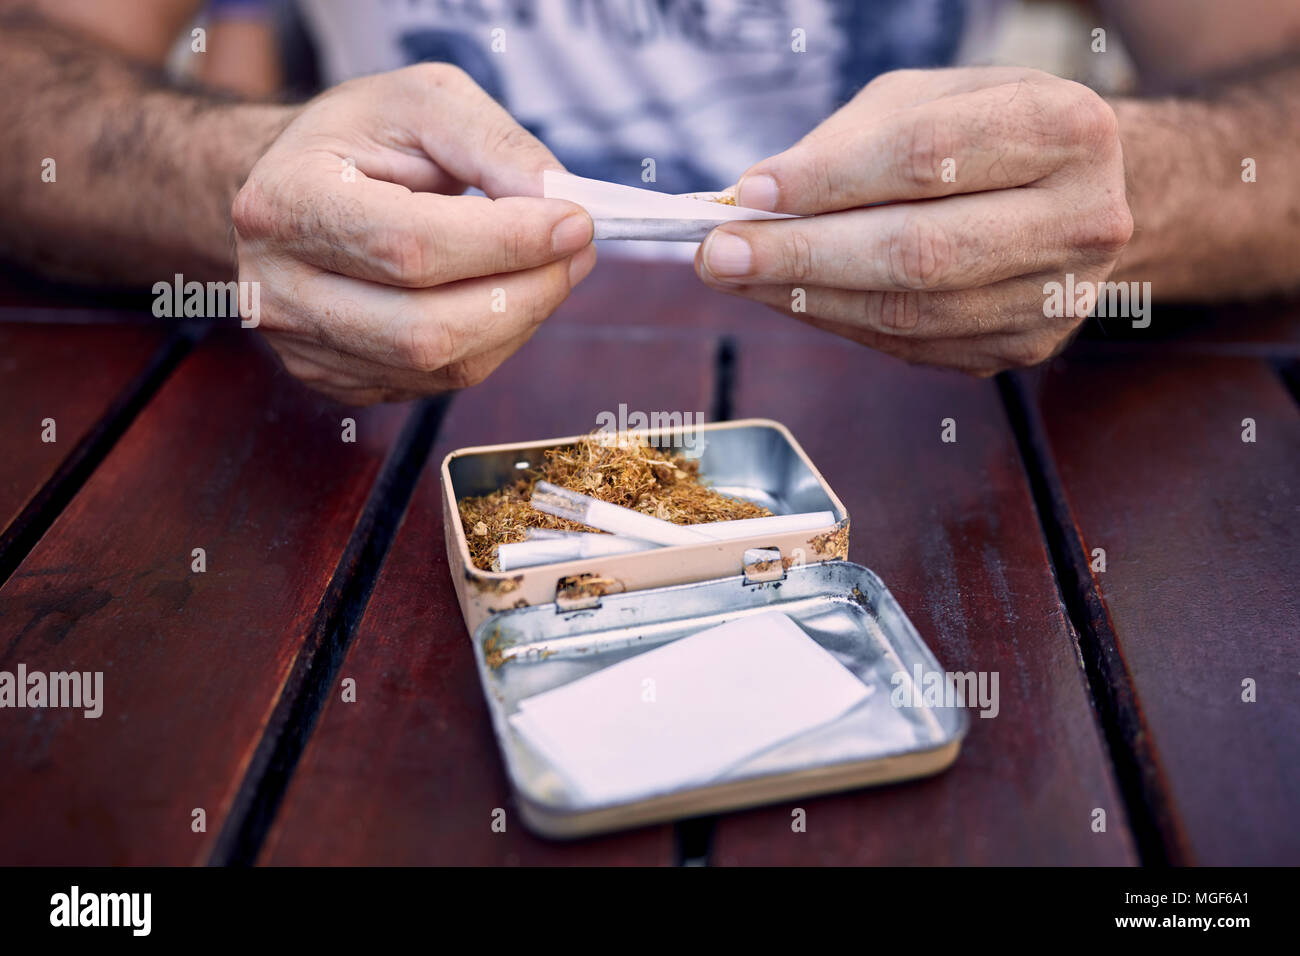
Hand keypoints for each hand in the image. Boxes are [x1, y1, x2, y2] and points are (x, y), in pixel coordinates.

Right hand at [232, 63, 595, 403]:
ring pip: (440, 366)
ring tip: (553, 269)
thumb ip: (493, 144)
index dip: (506, 242)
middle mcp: (279, 290)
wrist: (292, 186)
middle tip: (578, 252)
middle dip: (525, 294)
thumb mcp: (422, 101)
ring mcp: (304, 347)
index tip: (576, 221)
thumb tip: (559, 205)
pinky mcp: (335, 380)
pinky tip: (507, 297)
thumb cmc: (358, 138)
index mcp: (285, 203)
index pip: (410, 246)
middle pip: (426, 328)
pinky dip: (492, 342)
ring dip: (519, 321)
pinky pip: (436, 383)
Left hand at [695, 67, 1132, 375]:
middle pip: (920, 251)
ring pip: (909, 313)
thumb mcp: (934, 98)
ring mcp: (1055, 297)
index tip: (751, 191)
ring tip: (739, 276)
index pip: (927, 158)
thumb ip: (852, 141)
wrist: (1091, 193)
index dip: (830, 179)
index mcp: (1067, 128)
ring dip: (808, 298)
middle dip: (804, 255)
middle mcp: (1080, 219)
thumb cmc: (994, 134)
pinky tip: (791, 297)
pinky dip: (839, 321)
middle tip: (720, 253)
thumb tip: (758, 199)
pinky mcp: (1025, 346)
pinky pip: (910, 344)